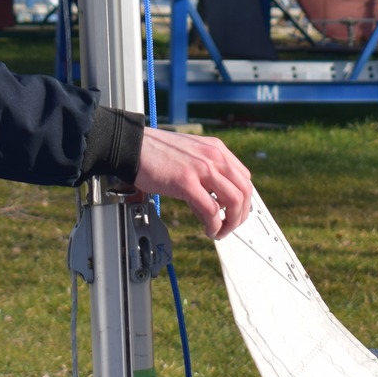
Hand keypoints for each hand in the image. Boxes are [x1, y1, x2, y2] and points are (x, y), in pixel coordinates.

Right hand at [132, 127, 253, 238]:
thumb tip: (213, 203)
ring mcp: (202, 168)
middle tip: (230, 226)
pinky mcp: (186, 181)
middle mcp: (214, 156)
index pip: (244, 178)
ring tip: (219, 231)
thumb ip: (206, 173)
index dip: (243, 200)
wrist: (132, 145)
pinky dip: (214, 225)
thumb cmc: (156, 152)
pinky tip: (208, 230)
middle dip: (241, 215)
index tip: (234, 212)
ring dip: (231, 223)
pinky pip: (211, 210)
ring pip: (234, 201)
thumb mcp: (191, 154)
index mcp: (216, 149)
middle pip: (245, 191)